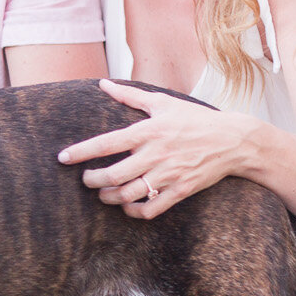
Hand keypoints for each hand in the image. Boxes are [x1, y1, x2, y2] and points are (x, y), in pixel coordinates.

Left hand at [57, 80, 255, 218]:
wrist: (233, 141)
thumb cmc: (195, 119)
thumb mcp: (163, 103)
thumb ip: (130, 95)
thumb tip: (104, 84)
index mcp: (148, 131)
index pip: (107, 143)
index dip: (82, 152)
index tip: (63, 158)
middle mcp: (156, 154)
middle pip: (113, 175)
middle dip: (93, 181)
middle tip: (87, 180)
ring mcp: (168, 174)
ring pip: (128, 195)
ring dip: (109, 197)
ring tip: (104, 193)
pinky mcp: (180, 191)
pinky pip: (150, 208)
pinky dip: (133, 212)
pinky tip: (127, 206)